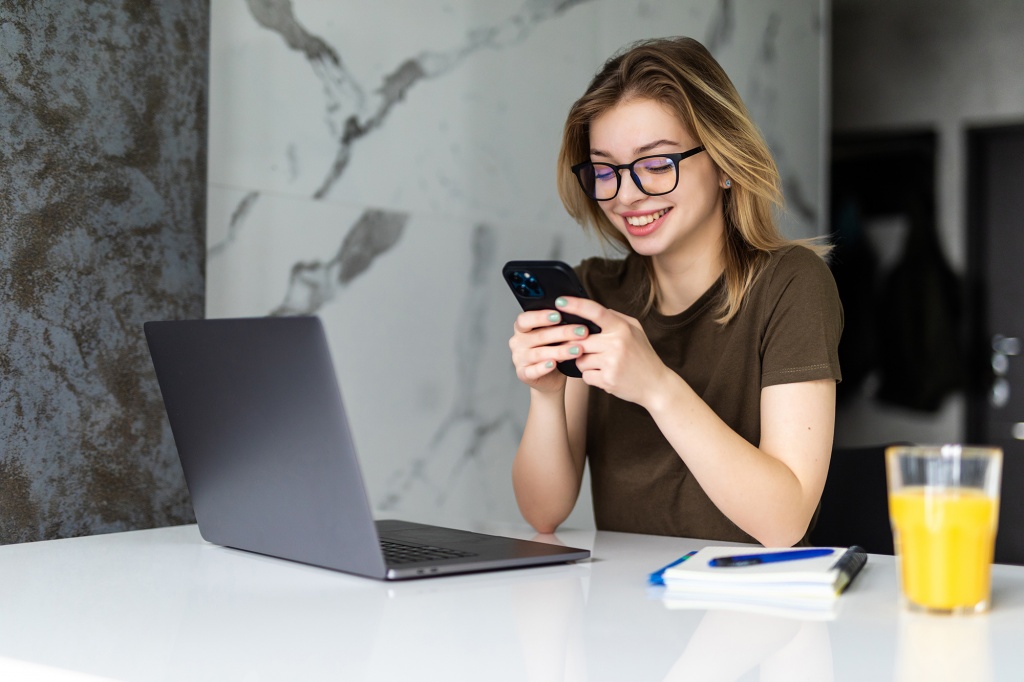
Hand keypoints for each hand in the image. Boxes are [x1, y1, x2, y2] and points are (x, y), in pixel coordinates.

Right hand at [509, 301, 592, 392]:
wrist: (550, 377)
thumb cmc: (552, 349)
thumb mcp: (554, 335)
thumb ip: (558, 326)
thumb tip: (576, 317)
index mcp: (522, 328)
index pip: (525, 319)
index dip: (540, 316)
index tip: (559, 315)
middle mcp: (518, 342)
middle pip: (539, 335)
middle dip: (563, 333)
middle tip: (582, 331)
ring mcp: (519, 359)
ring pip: (539, 353)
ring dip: (560, 351)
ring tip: (578, 349)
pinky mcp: (523, 374)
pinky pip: (533, 371)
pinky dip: (543, 367)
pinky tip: (554, 364)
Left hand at [554, 296, 670, 407]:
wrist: (656, 385)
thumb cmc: (643, 356)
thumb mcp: (636, 331)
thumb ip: (616, 318)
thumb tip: (593, 310)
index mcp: (622, 328)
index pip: (595, 311)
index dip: (575, 305)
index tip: (560, 301)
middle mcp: (616, 343)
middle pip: (580, 341)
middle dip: (579, 347)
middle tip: (591, 351)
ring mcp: (612, 363)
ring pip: (580, 360)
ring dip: (586, 363)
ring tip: (603, 365)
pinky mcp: (607, 380)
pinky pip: (585, 376)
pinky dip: (592, 377)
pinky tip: (606, 375)